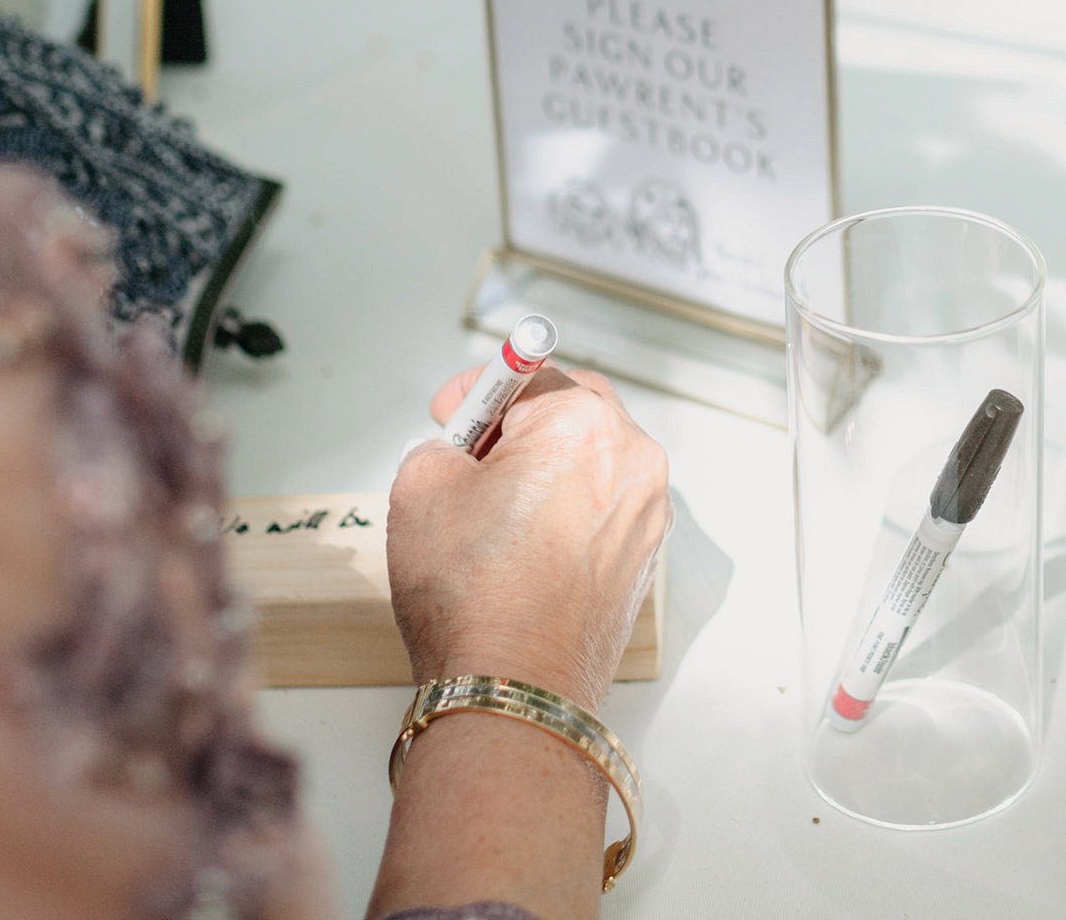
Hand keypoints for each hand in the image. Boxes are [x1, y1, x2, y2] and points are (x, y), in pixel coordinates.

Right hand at [387, 364, 669, 709]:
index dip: (476, 391)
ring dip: (545, 468)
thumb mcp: (420, 488)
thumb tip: (456, 457)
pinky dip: (566, 511)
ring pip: (591, 462)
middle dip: (519, 422)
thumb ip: (440, 446)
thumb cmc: (474, 595)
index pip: (527, 376)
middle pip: (573, 409)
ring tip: (492, 510)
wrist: (512, 688)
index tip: (451, 412)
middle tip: (471, 453)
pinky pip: (603, 510)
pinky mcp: (643, 559)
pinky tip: (522, 545)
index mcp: (583, 424)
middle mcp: (632, 460)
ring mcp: (646, 513)